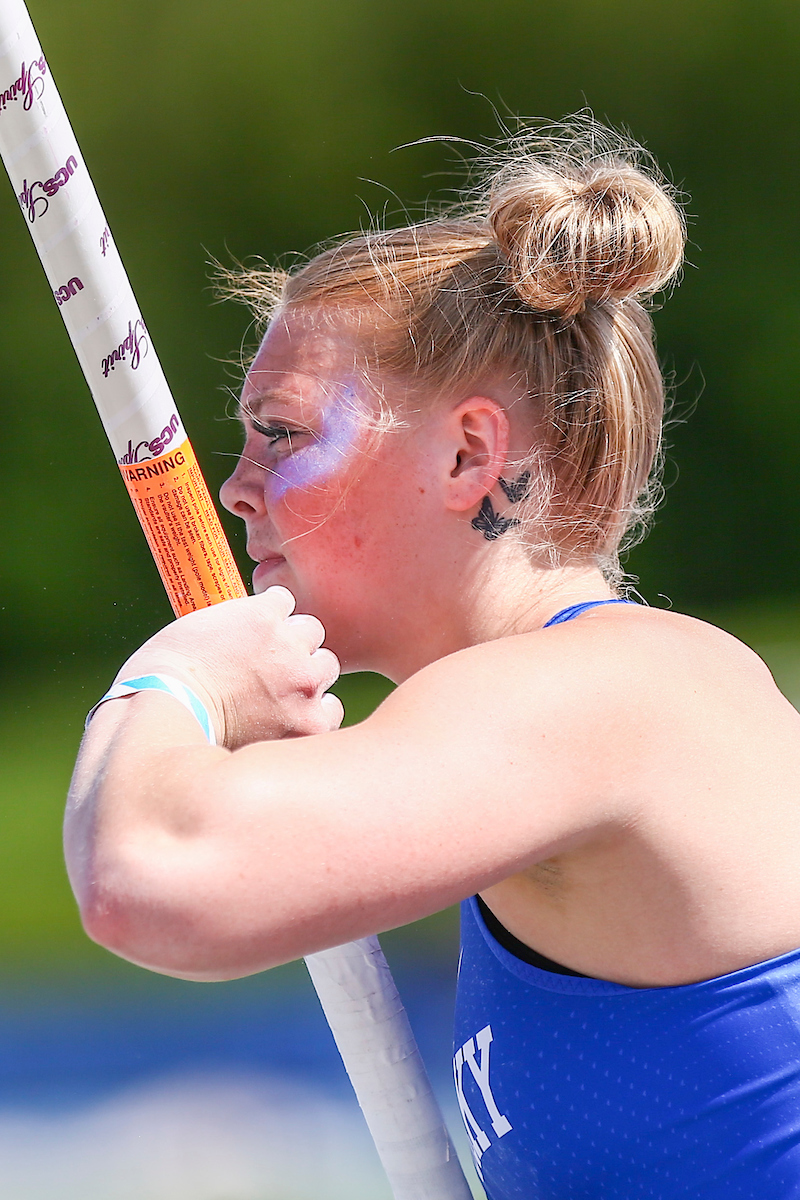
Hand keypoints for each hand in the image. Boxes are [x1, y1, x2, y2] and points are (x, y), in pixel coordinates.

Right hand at [114, 587, 342, 747]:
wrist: (165, 721)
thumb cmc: (162, 679)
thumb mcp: (194, 630)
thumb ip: (230, 624)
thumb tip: (239, 633)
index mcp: (262, 615)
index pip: (285, 602)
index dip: (269, 620)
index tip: (255, 637)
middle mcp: (290, 645)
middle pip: (312, 633)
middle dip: (293, 646)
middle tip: (269, 668)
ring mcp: (303, 683)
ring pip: (326, 667)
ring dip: (307, 677)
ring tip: (279, 697)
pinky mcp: (310, 722)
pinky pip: (330, 711)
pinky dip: (313, 716)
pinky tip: (289, 723)